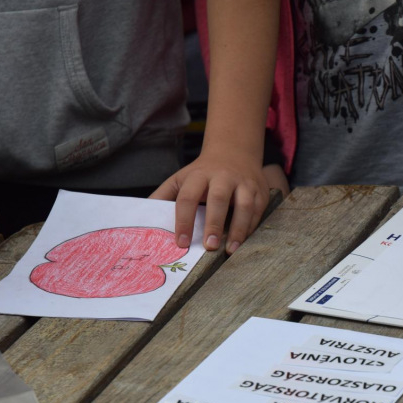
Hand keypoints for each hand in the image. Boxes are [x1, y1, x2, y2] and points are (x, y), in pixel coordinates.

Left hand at [151, 149, 272, 253]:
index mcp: (198, 175)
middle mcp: (223, 177)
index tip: (181, 243)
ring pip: (244, 205)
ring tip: (231, 250)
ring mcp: (244, 183)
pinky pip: (258, 210)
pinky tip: (243, 242)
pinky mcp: (260, 191)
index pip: (187, 198)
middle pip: (218, 199)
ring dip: (238, 228)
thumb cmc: (203, 173)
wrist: (234, 153)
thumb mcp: (180, 179)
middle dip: (213, 223)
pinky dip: (252, 227)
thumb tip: (142, 219)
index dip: (183, 221)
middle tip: (210, 247)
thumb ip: (163, 196)